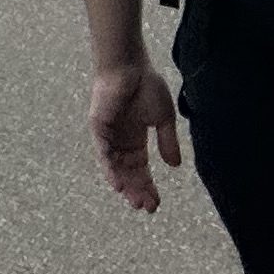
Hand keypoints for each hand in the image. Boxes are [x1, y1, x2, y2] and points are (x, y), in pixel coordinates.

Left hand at [90, 54, 181, 214]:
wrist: (130, 65)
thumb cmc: (146, 86)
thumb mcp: (163, 118)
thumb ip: (167, 142)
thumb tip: (174, 167)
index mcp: (135, 138)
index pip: (140, 168)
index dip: (148, 186)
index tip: (156, 204)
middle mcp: (119, 140)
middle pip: (127, 172)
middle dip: (137, 190)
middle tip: (146, 208)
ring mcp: (108, 134)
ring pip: (115, 167)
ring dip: (125, 185)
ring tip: (135, 201)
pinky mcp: (98, 127)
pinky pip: (103, 152)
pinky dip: (109, 169)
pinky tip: (117, 184)